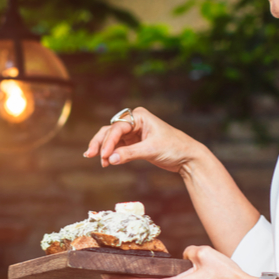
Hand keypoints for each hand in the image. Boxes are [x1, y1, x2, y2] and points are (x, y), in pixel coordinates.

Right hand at [84, 106, 199, 171]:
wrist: (187, 157)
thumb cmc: (174, 148)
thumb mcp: (151, 150)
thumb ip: (130, 154)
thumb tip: (110, 159)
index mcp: (140, 116)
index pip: (118, 127)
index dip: (108, 141)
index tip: (104, 155)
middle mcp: (135, 121)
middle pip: (110, 130)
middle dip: (101, 143)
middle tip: (90, 155)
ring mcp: (134, 132)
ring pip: (112, 139)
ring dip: (105, 149)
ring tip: (100, 162)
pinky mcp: (134, 143)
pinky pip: (118, 147)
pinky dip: (112, 154)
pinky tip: (107, 162)